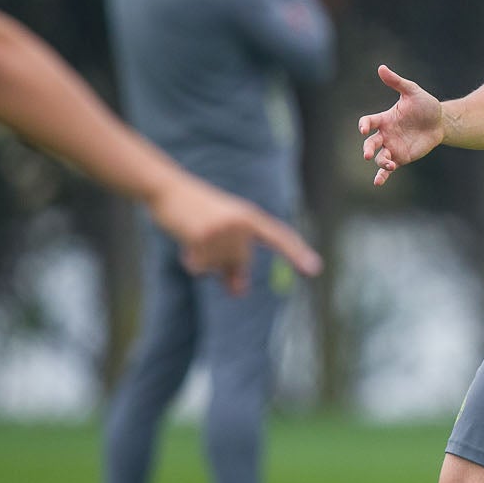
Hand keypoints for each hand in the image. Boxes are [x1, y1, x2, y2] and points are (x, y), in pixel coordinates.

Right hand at [148, 175, 320, 294]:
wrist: (169, 190)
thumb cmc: (197, 212)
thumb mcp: (222, 232)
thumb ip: (234, 262)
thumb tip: (239, 292)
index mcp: (250, 217)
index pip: (279, 237)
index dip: (296, 253)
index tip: (314, 269)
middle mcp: (241, 223)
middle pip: (240, 262)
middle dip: (224, 262)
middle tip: (205, 237)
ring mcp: (223, 229)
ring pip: (219, 267)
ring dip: (205, 260)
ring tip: (195, 235)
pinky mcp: (202, 236)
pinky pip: (201, 267)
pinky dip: (191, 260)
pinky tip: (186, 240)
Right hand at [359, 65, 444, 186]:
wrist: (440, 122)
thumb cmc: (425, 105)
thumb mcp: (412, 92)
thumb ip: (397, 82)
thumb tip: (381, 68)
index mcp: (384, 118)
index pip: (368, 122)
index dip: (364, 125)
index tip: (364, 129)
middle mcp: (385, 134)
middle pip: (370, 143)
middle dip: (367, 148)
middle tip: (368, 153)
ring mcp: (392, 147)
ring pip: (380, 157)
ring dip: (381, 162)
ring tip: (390, 163)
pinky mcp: (401, 157)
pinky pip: (388, 168)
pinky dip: (382, 175)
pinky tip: (378, 182)